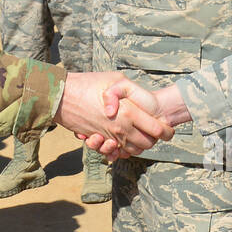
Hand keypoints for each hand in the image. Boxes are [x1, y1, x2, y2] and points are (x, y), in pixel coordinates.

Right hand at [55, 71, 172, 157]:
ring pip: (131, 150)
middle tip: (156, 132)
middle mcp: (121, 128)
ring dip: (138, 146)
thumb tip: (138, 105)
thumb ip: (131, 90)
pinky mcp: (98, 140)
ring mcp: (108, 136)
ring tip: (140, 135)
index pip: (156, 129)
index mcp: (129, 113)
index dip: (167, 132)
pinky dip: (120, 151)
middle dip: (154, 140)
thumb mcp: (115, 78)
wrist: (62, 96)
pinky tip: (122, 141)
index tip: (170, 131)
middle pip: (146, 144)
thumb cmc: (88, 83)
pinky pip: (114, 153)